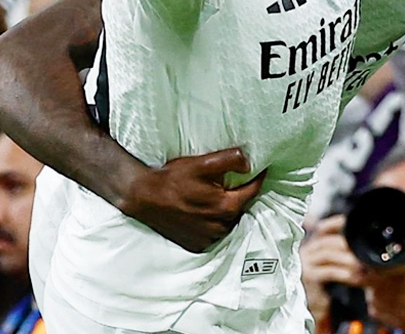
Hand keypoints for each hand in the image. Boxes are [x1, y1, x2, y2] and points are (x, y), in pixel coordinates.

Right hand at [118, 147, 265, 252]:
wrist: (143, 198)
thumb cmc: (172, 179)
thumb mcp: (201, 163)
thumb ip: (229, 160)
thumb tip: (249, 163)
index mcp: (226, 207)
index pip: (252, 190)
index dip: (257, 178)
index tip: (260, 169)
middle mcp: (220, 226)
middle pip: (240, 207)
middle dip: (239, 194)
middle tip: (232, 182)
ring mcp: (208, 238)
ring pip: (228, 221)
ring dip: (226, 210)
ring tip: (216, 196)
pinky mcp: (196, 244)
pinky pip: (214, 232)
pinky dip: (213, 222)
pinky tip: (204, 211)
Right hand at [300, 215, 364, 327]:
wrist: (309, 310)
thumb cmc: (322, 289)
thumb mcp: (330, 269)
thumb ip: (340, 256)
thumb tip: (362, 250)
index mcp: (311, 246)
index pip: (323, 229)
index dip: (336, 223)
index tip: (351, 221)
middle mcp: (306, 251)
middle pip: (329, 241)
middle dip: (349, 245)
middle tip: (366, 252)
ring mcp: (305, 264)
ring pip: (329, 254)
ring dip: (349, 259)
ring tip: (364, 266)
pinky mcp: (308, 277)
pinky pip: (330, 271)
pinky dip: (346, 274)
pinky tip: (357, 279)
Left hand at [363, 220, 404, 333]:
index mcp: (393, 281)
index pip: (364, 267)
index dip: (363, 258)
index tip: (368, 249)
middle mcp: (382, 295)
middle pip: (362, 274)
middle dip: (370, 266)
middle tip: (381, 260)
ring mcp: (378, 306)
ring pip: (366, 285)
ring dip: (374, 279)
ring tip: (388, 274)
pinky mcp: (378, 314)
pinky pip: (370, 297)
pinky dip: (377, 292)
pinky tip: (391, 289)